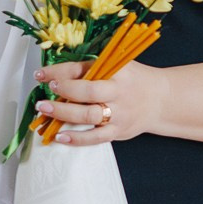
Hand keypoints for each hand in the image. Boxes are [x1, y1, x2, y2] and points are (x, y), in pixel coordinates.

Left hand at [34, 58, 169, 146]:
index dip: (59, 71)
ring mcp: (119, 114)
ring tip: (45, 111)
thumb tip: (54, 74)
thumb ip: (91, 68)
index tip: (41, 74)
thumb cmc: (132, 80)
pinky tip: (60, 136)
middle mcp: (118, 92)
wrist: (160, 100)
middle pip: (88, 92)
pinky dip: (77, 138)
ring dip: (64, 113)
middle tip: (44, 94)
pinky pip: (95, 137)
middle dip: (63, 91)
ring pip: (89, 115)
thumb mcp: (117, 65)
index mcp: (117, 70)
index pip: (84, 68)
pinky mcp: (118, 131)